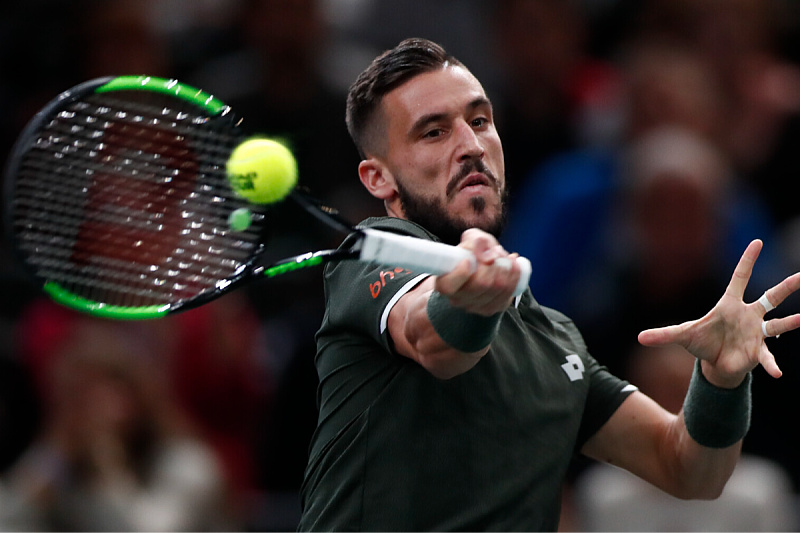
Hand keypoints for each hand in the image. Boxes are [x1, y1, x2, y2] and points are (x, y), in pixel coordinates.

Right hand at [434, 228, 520, 315]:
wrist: (480, 267)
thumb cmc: (471, 253)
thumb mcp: (470, 239)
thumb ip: (476, 241)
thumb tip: (489, 257)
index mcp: (444, 283)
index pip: (448, 286)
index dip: (461, 273)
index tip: (468, 260)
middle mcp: (457, 299)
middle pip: (481, 283)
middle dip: (493, 263)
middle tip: (495, 252)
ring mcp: (475, 307)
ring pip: (498, 287)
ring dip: (506, 267)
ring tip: (503, 257)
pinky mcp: (492, 308)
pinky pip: (508, 293)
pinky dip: (515, 275)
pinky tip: (513, 265)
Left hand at [638, 239, 799, 386]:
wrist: (714, 363)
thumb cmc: (702, 342)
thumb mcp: (681, 335)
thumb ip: (663, 334)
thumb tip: (639, 338)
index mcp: (729, 305)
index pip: (740, 277)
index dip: (747, 261)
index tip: (757, 241)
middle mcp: (748, 315)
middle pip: (771, 297)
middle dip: (787, 286)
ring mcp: (756, 332)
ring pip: (779, 323)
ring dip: (792, 321)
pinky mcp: (757, 351)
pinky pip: (767, 356)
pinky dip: (771, 364)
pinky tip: (777, 373)